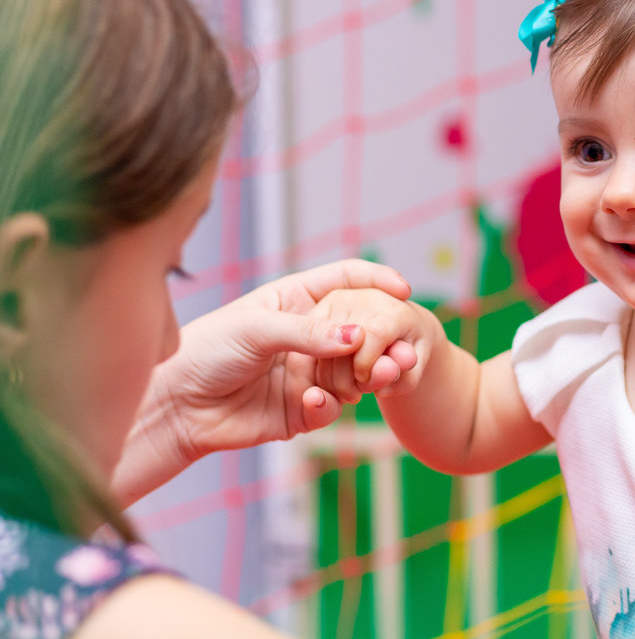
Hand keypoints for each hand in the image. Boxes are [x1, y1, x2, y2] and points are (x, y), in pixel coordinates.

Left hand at [113, 260, 410, 504]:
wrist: (176, 407)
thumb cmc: (206, 350)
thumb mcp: (256, 328)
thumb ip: (308, 332)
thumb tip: (359, 336)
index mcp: (297, 300)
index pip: (347, 280)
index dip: (376, 280)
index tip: (403, 289)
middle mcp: (309, 335)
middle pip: (361, 329)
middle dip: (382, 339)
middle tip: (399, 350)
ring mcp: (308, 372)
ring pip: (355, 373)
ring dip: (367, 377)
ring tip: (371, 379)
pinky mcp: (302, 409)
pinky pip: (332, 407)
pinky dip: (330, 404)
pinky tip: (312, 401)